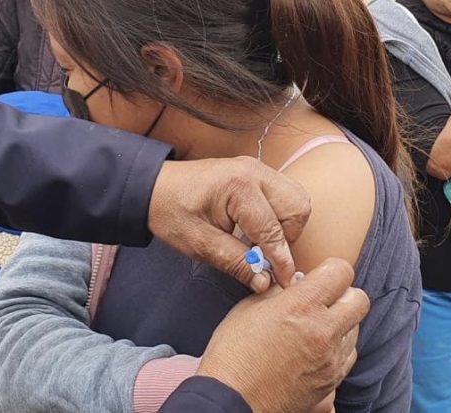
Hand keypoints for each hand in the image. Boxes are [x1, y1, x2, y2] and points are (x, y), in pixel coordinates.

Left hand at [149, 157, 310, 291]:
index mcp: (239, 187)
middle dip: (287, 237)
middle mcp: (254, 171)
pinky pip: (285, 193)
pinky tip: (257, 228)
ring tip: (260, 241)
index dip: (280, 261)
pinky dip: (280, 214)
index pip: (273, 230)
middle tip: (264, 255)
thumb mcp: (200, 244)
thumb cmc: (171, 211)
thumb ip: (236, 263)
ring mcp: (257, 168)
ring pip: (295, 198)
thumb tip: (266, 282)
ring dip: (287, 225)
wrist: (153, 187)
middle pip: (297, 207)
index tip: (283, 283)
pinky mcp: (256, 172)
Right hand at [196, 258, 367, 412]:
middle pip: (360, 300)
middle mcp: (323, 331)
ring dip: (341, 322)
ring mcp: (330, 359)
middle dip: (344, 295)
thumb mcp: (251, 306)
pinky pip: (348, 355)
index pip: (342, 272)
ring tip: (315, 327)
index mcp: (301, 305)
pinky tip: (314, 348)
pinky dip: (337, 348)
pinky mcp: (331, 381)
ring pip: (356, 328)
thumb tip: (297, 282)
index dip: (331, 270)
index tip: (321, 276)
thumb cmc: (235, 351)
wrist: (232, 398)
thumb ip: (280, 289)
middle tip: (324, 299)